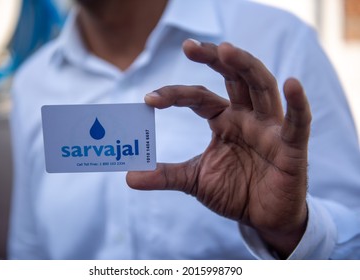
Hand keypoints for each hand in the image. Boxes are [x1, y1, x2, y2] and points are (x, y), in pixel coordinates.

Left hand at [126, 39, 310, 257]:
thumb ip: (165, 175)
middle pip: (234, 78)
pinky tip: (292, 84)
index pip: (199, 97)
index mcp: (224, 120)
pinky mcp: (291, 148)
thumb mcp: (194, 180)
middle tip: (188, 47)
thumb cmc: (233, 192)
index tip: (149, 99)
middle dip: (214, 59)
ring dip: (246, 66)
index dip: (175, 94)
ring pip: (262, 87)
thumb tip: (128, 177)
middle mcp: (247, 117)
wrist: (261, 218)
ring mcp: (269, 129)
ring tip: (226, 50)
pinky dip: (298, 104)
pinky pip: (297, 123)